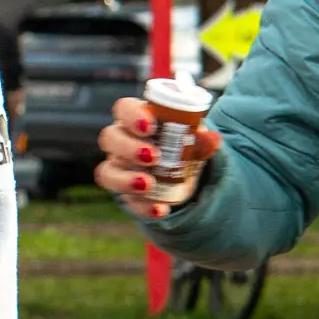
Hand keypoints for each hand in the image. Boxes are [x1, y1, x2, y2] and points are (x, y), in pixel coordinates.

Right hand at [95, 95, 220, 220]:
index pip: (123, 108)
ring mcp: (119, 168)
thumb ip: (203, 137)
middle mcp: (121, 141)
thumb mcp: (196, 138)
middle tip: (153, 157)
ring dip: (125, 179)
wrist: (185, 173)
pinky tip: (161, 210)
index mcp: (136, 118)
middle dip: (128, 147)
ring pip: (107, 172)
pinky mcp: (125, 193)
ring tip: (148, 185)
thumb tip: (211, 139)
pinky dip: (144, 207)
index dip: (132, 115)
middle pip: (110, 138)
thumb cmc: (183, 143)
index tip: (150, 127)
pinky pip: (127, 201)